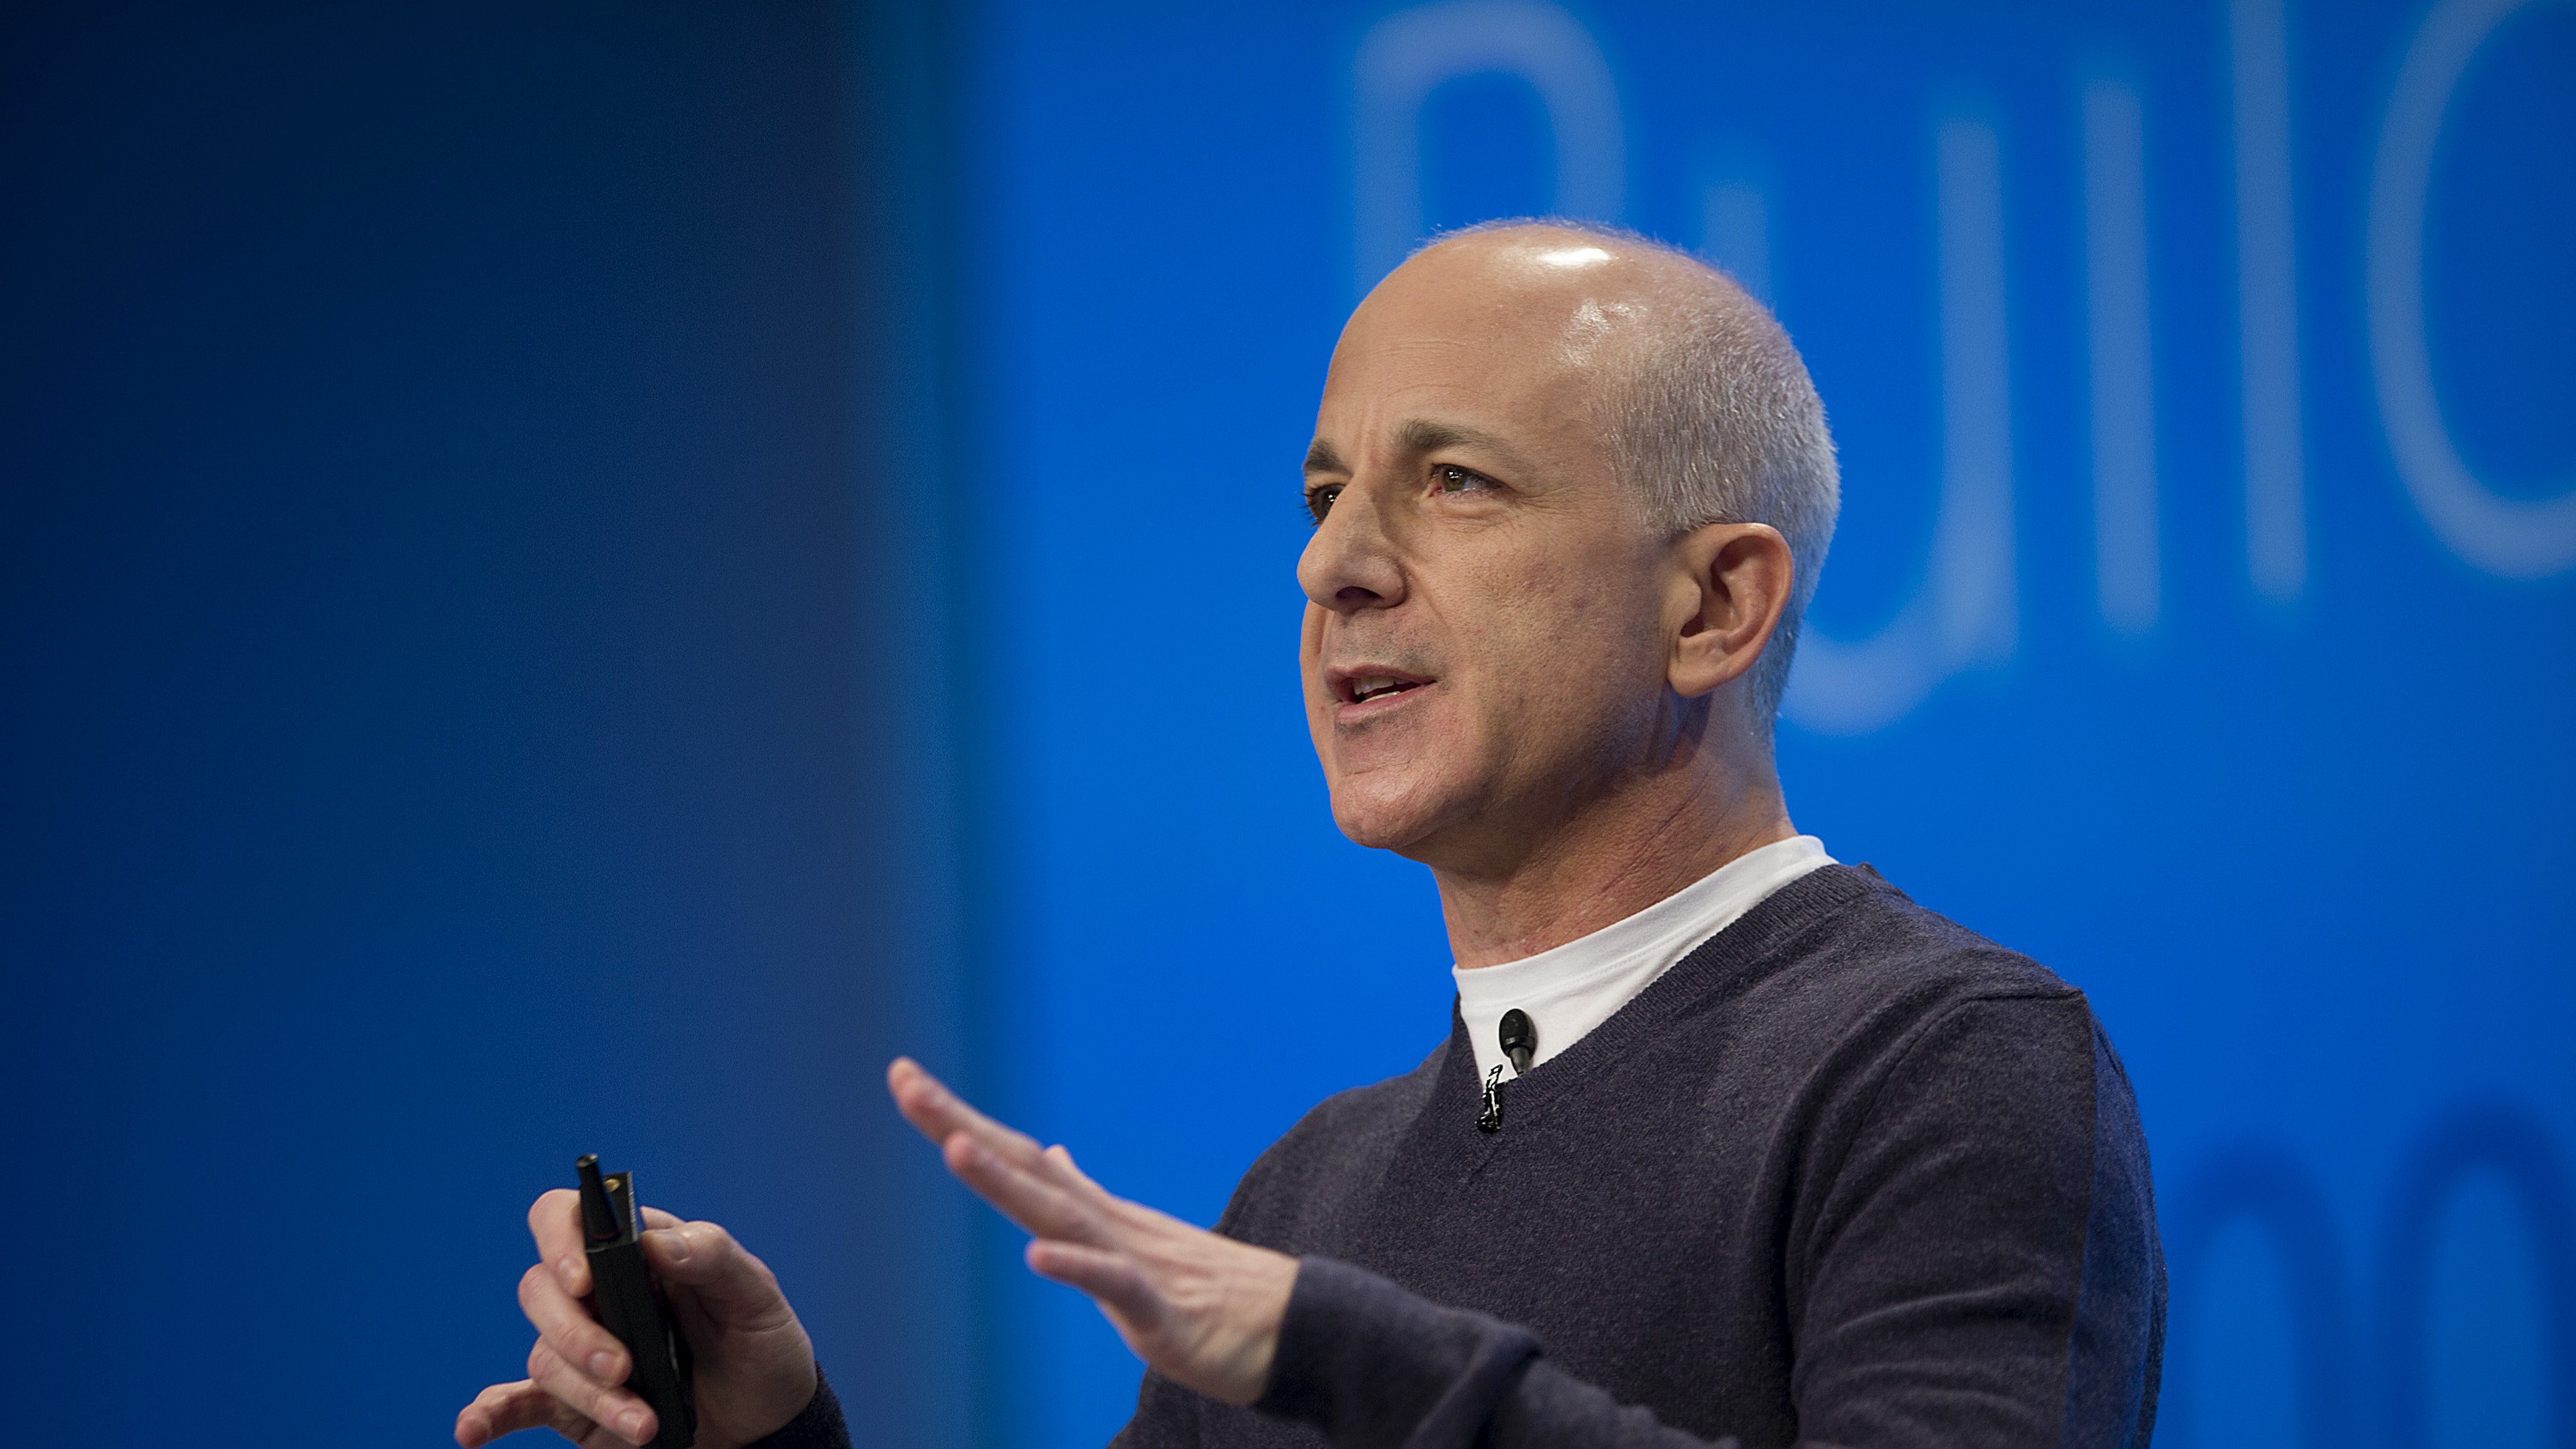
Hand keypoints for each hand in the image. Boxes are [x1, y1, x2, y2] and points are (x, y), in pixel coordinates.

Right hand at [454, 1193, 817, 1448]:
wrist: (767, 1419)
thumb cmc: (760, 1343)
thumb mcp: (756, 1294)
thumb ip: (713, 1257)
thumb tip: (658, 1241)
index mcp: (637, 1253)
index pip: (571, 1219)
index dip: (561, 1238)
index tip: (584, 1279)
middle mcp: (599, 1294)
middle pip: (542, 1290)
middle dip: (577, 1333)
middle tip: (623, 1367)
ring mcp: (583, 1349)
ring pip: (545, 1356)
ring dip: (588, 1394)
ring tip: (644, 1422)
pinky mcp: (575, 1403)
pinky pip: (517, 1402)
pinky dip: (489, 1414)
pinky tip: (472, 1430)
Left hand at [887, 1057, 1300, 1405]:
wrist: (1301, 1327)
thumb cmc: (1213, 1290)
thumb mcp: (1134, 1241)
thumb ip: (1085, 1198)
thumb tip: (1049, 1154)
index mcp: (1094, 1215)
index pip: (1015, 1159)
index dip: (958, 1122)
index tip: (906, 1079)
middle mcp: (1108, 1226)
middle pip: (1023, 1170)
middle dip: (960, 1127)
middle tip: (904, 1081)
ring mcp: (1136, 1264)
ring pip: (1062, 1217)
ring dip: (1007, 1183)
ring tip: (953, 1149)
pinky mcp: (1164, 1313)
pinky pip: (1114, 1286)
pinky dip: (1076, 1268)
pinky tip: (1035, 1257)